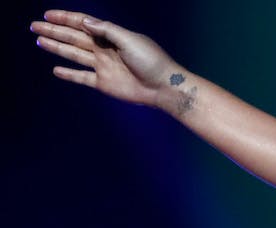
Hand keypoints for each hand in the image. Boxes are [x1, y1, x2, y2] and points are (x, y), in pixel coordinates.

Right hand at [32, 10, 178, 107]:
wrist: (163, 87)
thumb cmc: (151, 61)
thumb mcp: (129, 40)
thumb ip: (107, 30)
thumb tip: (84, 21)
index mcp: (112, 36)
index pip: (83, 24)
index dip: (65, 18)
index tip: (48, 15)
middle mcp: (105, 50)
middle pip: (74, 38)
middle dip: (55, 31)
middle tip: (34, 26)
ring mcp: (103, 66)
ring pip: (74, 54)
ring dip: (57, 47)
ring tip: (39, 41)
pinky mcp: (103, 83)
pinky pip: (82, 77)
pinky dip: (69, 74)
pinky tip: (56, 70)